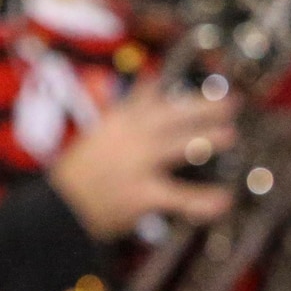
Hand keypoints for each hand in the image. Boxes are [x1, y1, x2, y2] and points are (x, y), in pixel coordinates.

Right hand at [49, 77, 236, 240]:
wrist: (57, 210)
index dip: (188, 95)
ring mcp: (136, 166)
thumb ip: (133, 106)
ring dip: (205, 140)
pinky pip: (177, 197)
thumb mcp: (104, 130)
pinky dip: (201, 200)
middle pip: (173, 118)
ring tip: (230, 135)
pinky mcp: (140, 195)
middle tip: (232, 104)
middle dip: (204, 109)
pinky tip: (223, 201)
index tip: (218, 87)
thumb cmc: (86, 168)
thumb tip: (152, 80)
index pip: (158, 100)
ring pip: (177, 148)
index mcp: (123, 121)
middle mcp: (132, 139)